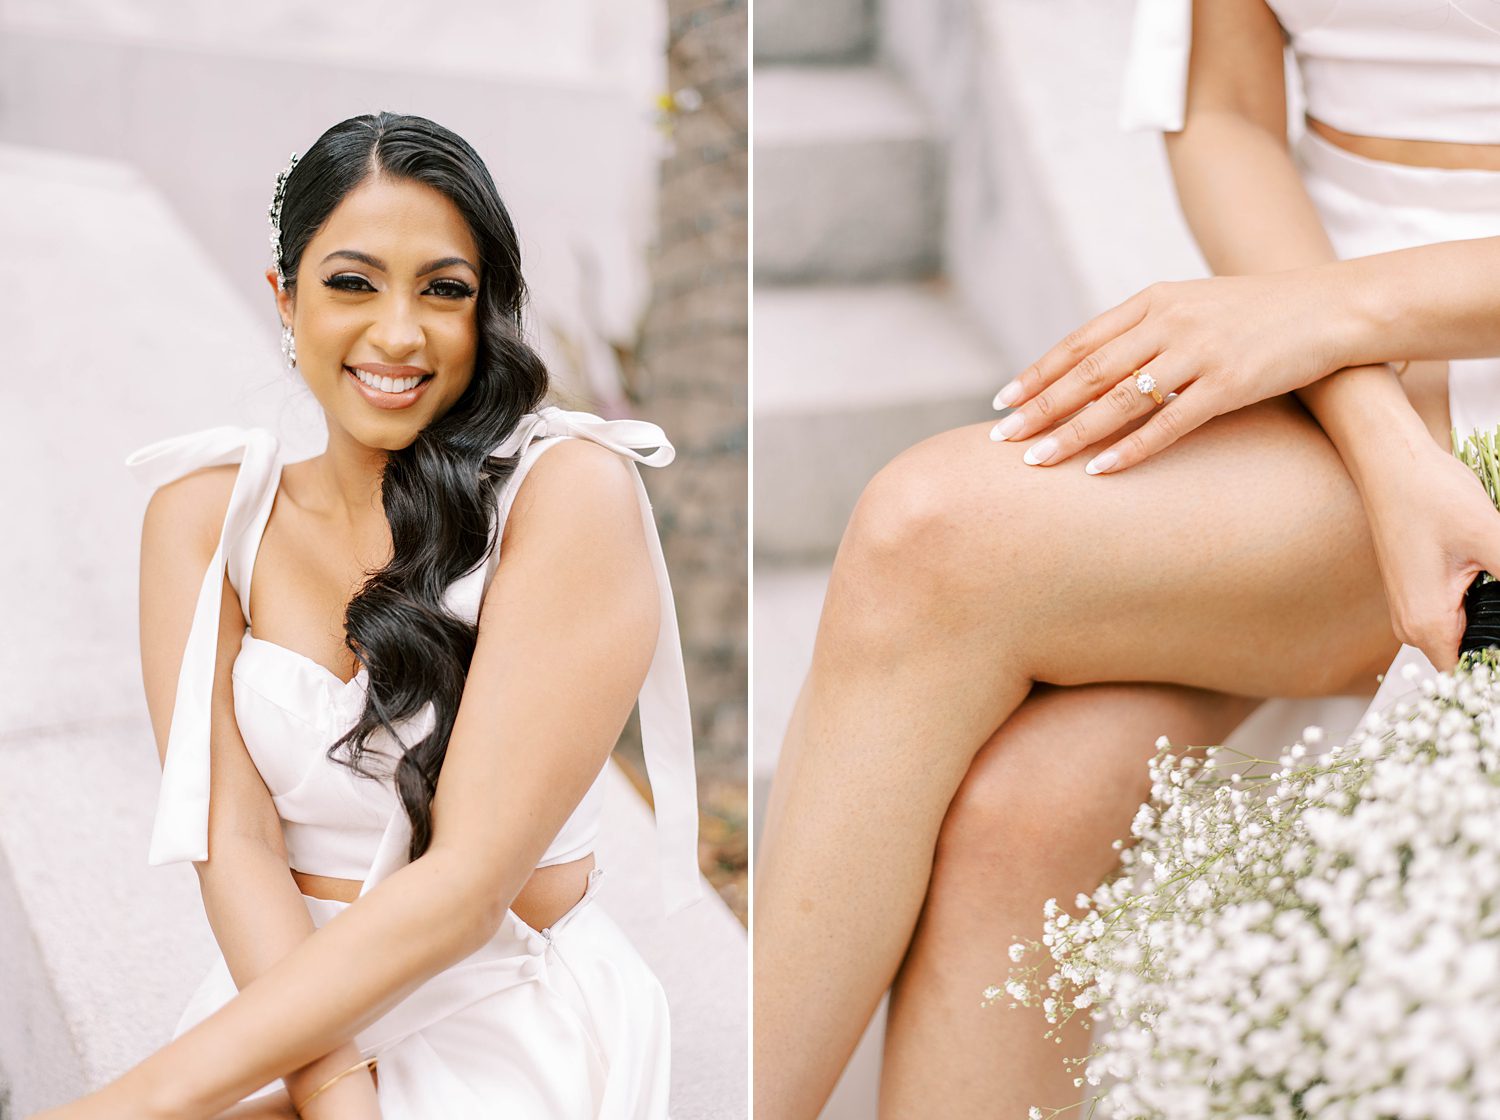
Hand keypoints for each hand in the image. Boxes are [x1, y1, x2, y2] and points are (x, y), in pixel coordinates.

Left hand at [989, 273, 1361, 472]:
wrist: (1332, 307)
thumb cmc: (1256, 314)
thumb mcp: (1192, 306)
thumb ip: (1144, 330)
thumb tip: (1094, 367)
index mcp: (1153, 300)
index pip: (1080, 342)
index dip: (1038, 373)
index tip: (1003, 402)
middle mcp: (1168, 322)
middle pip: (1087, 372)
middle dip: (1039, 407)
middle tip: (1001, 439)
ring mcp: (1198, 352)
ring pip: (1117, 400)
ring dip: (1071, 433)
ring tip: (1036, 461)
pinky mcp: (1229, 383)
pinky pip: (1168, 423)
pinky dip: (1129, 449)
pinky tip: (1099, 471)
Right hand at [1358, 439, 1499, 671]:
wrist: (1391, 465)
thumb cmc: (1429, 495)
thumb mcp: (1491, 540)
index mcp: (1426, 624)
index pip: (1473, 675)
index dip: (1496, 665)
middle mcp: (1411, 626)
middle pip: (1470, 657)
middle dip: (1497, 638)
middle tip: (1499, 582)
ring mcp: (1410, 611)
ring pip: (1462, 637)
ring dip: (1490, 621)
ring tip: (1492, 573)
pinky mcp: (1414, 594)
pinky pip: (1451, 618)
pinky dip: (1479, 606)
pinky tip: (1488, 577)